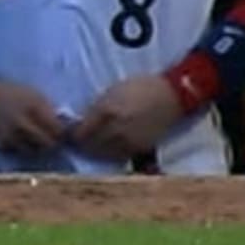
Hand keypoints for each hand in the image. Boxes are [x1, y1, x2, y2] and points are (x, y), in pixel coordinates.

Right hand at [0, 79, 64, 156]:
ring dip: (38, 148)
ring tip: (38, 141)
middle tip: (54, 141)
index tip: (64, 133)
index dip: (63, 133)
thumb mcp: (35, 95)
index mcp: (34, 108)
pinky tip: (22, 140)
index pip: (57, 129)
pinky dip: (22, 148)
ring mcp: (9, 135)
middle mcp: (21, 124)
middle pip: (46, 143)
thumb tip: (64, 126)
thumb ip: (50, 111)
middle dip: (53, 143)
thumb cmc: (13, 93)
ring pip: (32, 151)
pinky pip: (17, 152)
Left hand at [71, 73, 187, 160]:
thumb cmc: (142, 87)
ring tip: (94, 145)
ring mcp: (127, 141)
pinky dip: (110, 154)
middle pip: (89, 146)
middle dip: (82, 144)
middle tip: (80, 141)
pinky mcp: (139, 149)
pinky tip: (110, 148)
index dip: (72, 134)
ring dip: (95, 151)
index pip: (80, 132)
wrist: (173, 95)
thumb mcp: (115, 90)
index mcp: (107, 111)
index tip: (71, 132)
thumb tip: (82, 122)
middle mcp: (115, 129)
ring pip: (102, 155)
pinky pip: (118, 157)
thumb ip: (97, 107)